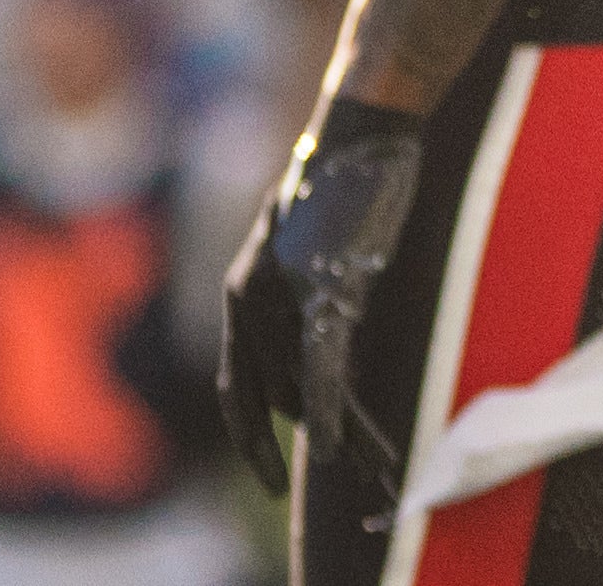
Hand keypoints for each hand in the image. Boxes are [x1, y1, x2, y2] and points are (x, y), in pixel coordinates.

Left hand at [220, 100, 426, 495]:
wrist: (361, 130)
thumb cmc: (342, 179)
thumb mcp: (309, 243)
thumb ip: (299, 289)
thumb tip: (314, 333)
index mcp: (241, 293)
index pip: (240, 383)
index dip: (251, 432)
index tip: (269, 471)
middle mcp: (248, 300)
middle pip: (272, 391)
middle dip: (300, 441)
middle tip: (334, 471)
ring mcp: (283, 295)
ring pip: (302, 384)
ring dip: (333, 430)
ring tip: (362, 463)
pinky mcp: (324, 286)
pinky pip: (324, 361)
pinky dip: (329, 404)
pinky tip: (336, 440)